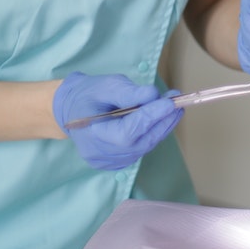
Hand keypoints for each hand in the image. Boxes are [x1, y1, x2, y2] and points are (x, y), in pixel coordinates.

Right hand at [53, 73, 182, 170]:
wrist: (72, 110)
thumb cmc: (88, 95)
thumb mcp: (105, 86)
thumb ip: (128, 92)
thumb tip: (153, 95)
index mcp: (92, 135)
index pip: (128, 131)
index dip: (151, 117)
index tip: (170, 102)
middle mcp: (102, 155)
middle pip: (141, 142)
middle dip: (162, 121)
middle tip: (177, 102)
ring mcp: (110, 162)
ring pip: (144, 146)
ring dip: (161, 126)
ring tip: (172, 107)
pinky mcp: (117, 162)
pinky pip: (141, 148)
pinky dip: (152, 133)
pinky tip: (159, 119)